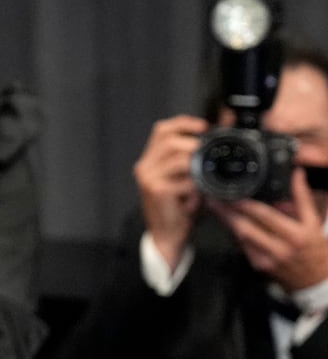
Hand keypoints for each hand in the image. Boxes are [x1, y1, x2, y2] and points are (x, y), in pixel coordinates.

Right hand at [134, 114, 207, 265]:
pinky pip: (185, 181)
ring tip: (201, 185)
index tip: (203, 127)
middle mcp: (145, 167)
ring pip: (179, 159)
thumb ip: (193, 160)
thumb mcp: (185, 179)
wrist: (166, 235)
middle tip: (208, 157)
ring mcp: (149, 178)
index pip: (162, 130)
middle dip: (193, 144)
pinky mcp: (157, 191)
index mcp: (150, 160)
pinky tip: (195, 200)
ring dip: (197, 170)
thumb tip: (214, 140)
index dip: (183, 123)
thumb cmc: (178, 207)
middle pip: (169, 140)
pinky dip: (197, 189)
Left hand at [212, 167, 327, 291]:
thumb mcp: (313, 222)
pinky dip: (233, 232)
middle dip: (226, 212)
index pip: (265, 216)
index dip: (246, 204)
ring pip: (239, 237)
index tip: (232, 192)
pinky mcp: (259, 265)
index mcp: (295, 235)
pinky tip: (226, 220)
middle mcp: (280, 249)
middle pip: (245, 227)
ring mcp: (267, 259)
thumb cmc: (315, 249)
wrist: (316, 280)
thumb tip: (296, 174)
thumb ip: (302, 198)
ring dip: (225, 220)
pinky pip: (241, 245)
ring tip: (214, 205)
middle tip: (212, 197)